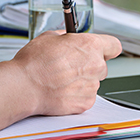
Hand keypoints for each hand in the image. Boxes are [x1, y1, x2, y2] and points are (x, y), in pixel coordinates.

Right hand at [7, 31, 121, 116]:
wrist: (25, 86)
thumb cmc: (34, 62)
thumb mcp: (49, 37)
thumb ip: (67, 38)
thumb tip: (69, 40)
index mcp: (90, 45)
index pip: (114, 45)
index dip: (106, 47)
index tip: (100, 49)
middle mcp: (96, 66)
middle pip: (102, 65)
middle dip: (89, 65)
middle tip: (71, 65)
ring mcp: (92, 86)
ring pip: (93, 82)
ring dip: (82, 80)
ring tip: (61, 79)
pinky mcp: (86, 102)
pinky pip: (86, 96)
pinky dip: (76, 94)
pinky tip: (61, 90)